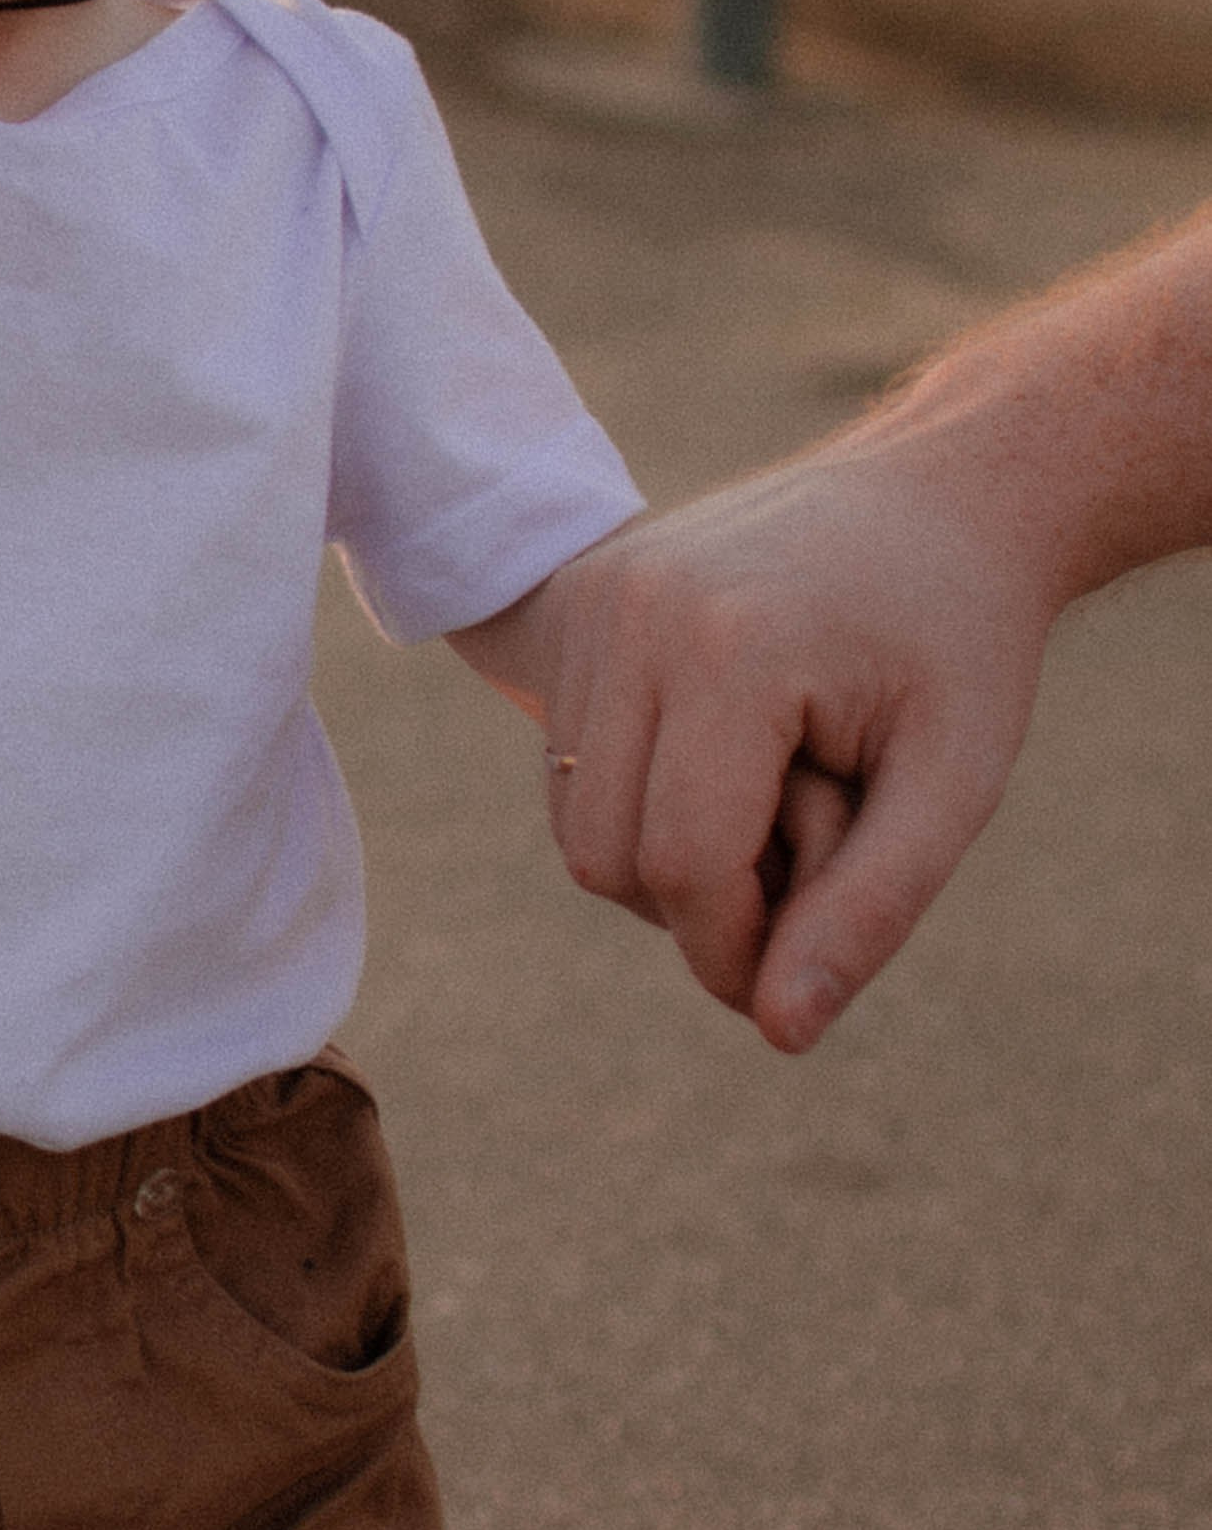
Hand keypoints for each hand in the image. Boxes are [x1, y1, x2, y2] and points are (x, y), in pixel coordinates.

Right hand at [540, 448, 1049, 1050]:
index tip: (806, 967)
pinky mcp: (572, 600)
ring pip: (576, 823)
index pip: (683, 868)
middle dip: (699, 908)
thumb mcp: (956, 785)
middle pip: (606, 858)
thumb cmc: (962, 644)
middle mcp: (634, 613)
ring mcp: (592, 599)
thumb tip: (779, 1035)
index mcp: (733, 649)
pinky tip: (723, 764)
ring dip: (664, 858)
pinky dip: (636, 803)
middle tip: (802, 876)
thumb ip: (869, 910)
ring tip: (771, 810)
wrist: (938, 495)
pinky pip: (568, 767)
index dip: (737, 952)